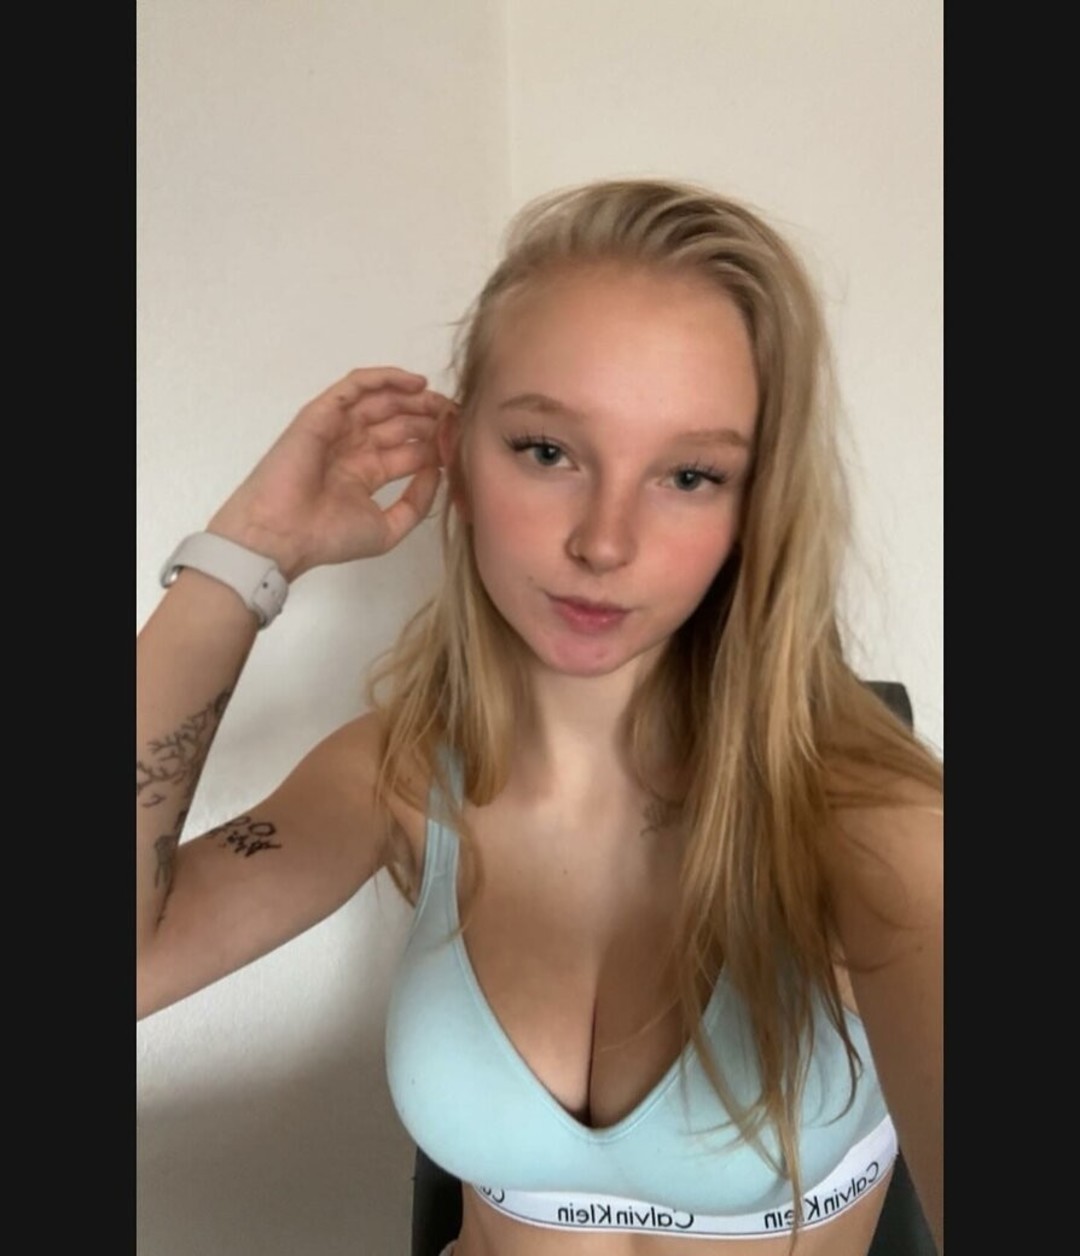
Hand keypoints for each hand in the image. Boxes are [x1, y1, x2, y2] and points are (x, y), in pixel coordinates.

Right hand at [207, 367, 446, 578]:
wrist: (282, 535)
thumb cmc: (327, 537)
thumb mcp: (388, 528)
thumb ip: (416, 502)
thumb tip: (438, 471)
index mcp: (365, 473)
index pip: (409, 449)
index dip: (437, 442)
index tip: (465, 440)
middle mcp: (353, 448)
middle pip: (399, 422)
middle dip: (430, 417)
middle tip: (458, 415)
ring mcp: (337, 429)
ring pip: (381, 401)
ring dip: (413, 397)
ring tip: (441, 399)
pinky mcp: (321, 414)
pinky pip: (356, 386)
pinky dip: (385, 378)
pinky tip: (415, 383)